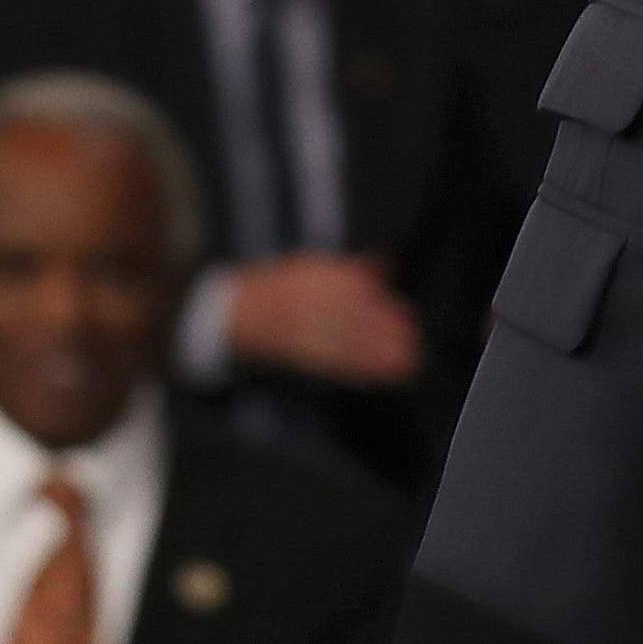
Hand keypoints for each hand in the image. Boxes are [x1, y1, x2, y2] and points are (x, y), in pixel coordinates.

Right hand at [220, 253, 425, 387]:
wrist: (231, 310)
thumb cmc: (280, 286)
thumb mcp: (311, 265)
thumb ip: (349, 268)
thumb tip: (384, 265)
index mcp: (310, 276)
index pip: (352, 292)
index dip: (380, 307)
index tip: (406, 317)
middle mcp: (303, 303)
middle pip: (349, 320)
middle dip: (382, 336)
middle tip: (411, 346)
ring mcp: (295, 330)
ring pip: (339, 345)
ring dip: (372, 357)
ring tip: (401, 365)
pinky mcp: (290, 354)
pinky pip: (324, 364)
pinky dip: (351, 372)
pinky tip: (373, 378)